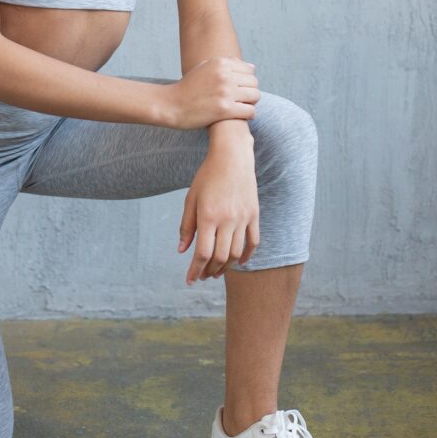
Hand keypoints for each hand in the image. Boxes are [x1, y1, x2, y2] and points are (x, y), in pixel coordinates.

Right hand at [161, 57, 259, 130]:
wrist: (171, 105)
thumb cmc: (188, 88)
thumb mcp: (204, 68)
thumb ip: (228, 65)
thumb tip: (252, 67)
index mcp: (220, 63)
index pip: (249, 70)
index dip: (247, 81)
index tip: (240, 89)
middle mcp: (224, 75)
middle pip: (254, 82)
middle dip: (250, 91)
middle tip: (242, 100)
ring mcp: (225, 92)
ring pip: (255, 96)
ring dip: (251, 102)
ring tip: (242, 107)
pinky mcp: (225, 109)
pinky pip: (250, 111)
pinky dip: (249, 114)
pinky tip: (241, 116)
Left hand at [177, 143, 259, 282]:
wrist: (233, 156)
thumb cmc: (207, 176)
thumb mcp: (191, 199)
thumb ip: (186, 226)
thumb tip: (182, 251)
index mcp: (208, 216)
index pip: (202, 253)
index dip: (195, 270)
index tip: (190, 280)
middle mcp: (227, 220)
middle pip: (220, 257)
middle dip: (209, 271)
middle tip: (202, 276)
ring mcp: (243, 218)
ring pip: (237, 253)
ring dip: (226, 267)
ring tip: (216, 271)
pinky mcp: (254, 215)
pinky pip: (253, 242)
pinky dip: (247, 256)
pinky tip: (239, 262)